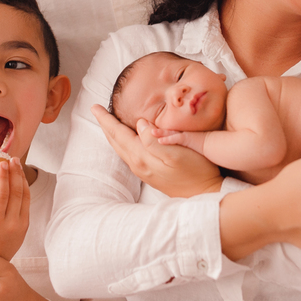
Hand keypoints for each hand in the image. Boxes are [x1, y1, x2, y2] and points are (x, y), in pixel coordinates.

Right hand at [0, 159, 29, 259]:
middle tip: (11, 159)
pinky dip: (24, 188)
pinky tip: (19, 178)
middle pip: (15, 192)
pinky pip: (27, 202)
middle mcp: (9, 223)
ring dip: (21, 178)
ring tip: (16, 164)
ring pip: (24, 196)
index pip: (1, 194)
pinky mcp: (26, 225)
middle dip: (14, 173)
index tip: (2, 163)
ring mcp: (20, 224)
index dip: (3, 177)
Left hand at [91, 104, 222, 197]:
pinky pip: (129, 153)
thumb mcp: (176, 152)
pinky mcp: (150, 173)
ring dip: (113, 134)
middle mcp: (138, 164)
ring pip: (121, 148)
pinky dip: (123, 142)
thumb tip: (139, 123)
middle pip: (116, 141)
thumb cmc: (195, 171)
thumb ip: (154, 139)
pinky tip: (126, 139)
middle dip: (105, 125)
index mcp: (141, 156)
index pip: (118, 133)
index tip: (95, 106)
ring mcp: (143, 170)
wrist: (205, 194)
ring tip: (107, 122)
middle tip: (96, 110)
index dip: (106, 119)